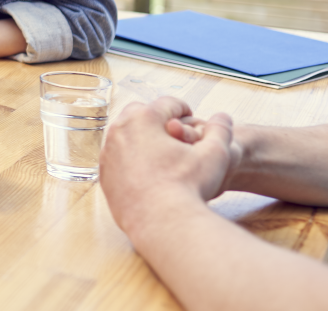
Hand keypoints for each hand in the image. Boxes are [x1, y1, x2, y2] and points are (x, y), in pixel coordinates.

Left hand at [100, 97, 237, 231]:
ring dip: (141, 136)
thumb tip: (223, 116)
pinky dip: (129, 157)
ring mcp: (108, 153)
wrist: (162, 223)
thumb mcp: (215, 155)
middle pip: (139, 112)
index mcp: (144, 118)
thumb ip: (221, 130)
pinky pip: (116, 157)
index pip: (167, 104)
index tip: (189, 115)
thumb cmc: (190, 188)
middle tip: (173, 130)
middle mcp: (120, 130)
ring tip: (161, 149)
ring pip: (124, 134)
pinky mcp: (104, 174)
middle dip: (157, 118)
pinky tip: (147, 169)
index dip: (183, 108)